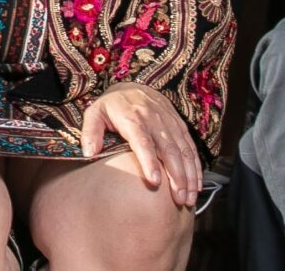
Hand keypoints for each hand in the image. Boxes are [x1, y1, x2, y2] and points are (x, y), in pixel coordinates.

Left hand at [81, 82, 201, 208]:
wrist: (132, 85)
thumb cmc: (111, 106)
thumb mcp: (94, 113)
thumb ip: (90, 132)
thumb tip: (88, 153)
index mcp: (132, 118)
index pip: (143, 142)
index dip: (150, 161)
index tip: (155, 182)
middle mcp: (154, 119)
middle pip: (169, 149)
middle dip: (176, 176)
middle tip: (179, 200)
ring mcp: (169, 121)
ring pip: (183, 150)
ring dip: (189, 175)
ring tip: (189, 198)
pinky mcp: (178, 123)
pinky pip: (190, 145)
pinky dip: (195, 166)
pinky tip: (196, 184)